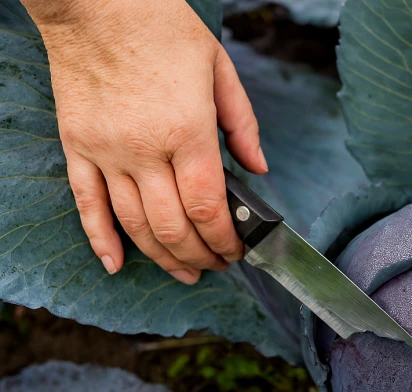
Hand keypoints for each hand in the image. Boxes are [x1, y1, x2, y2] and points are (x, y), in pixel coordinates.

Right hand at [23, 0, 267, 283]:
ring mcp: (107, 152)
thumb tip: (259, 171)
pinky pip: (87, 205)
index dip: (225, 240)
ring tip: (185, 272)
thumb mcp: (219, 68)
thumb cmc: (161, 27)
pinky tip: (117, 264)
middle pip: (173, 227)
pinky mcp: (77, 147)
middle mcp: (145, 149)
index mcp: (187, 131)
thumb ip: (243, 125)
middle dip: (200, 256)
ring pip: (134, 225)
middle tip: (216, 266)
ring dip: (162, 258)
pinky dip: (101, 240)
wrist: (95, 1)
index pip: (208, 207)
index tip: (237, 252)